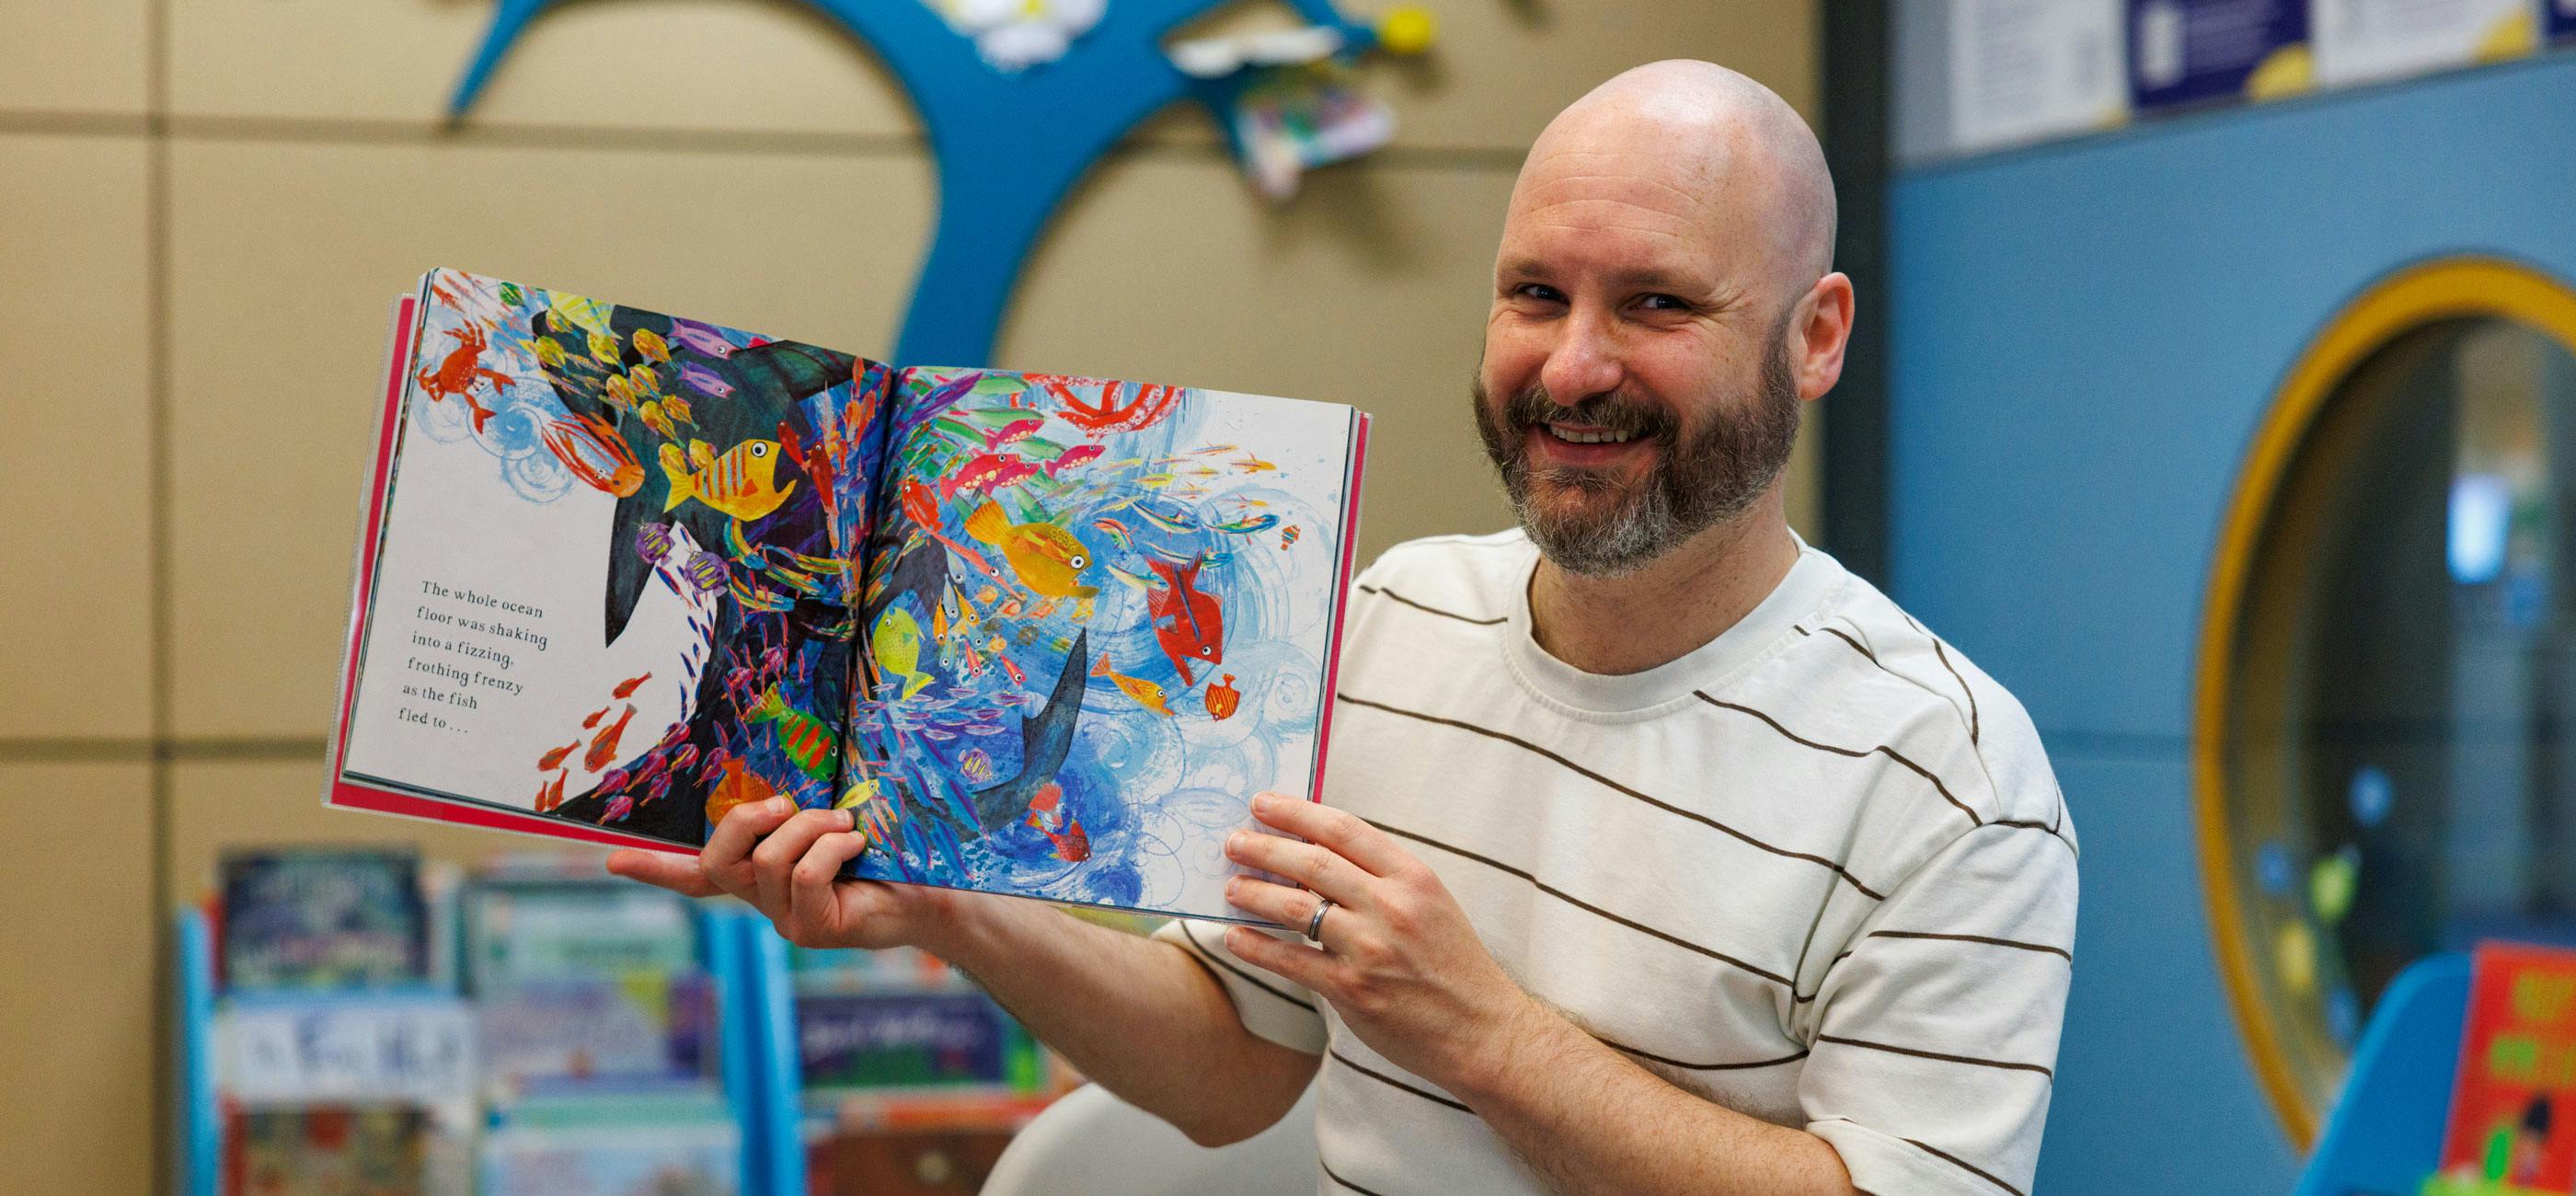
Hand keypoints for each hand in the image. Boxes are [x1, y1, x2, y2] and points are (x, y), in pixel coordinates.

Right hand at [606, 796, 960, 950]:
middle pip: (719, 860)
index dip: (655, 868)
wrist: (934, 888)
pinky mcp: (811, 929)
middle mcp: (765, 901)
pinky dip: (832, 845)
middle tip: (787, 805)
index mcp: (762, 874)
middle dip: (747, 820)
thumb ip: (799, 810)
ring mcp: (785, 919)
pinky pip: (803, 873)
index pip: (697, 876)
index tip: (610, 861)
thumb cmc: (886, 848)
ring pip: (770, 859)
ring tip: (847, 826)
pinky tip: (857, 845)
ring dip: (812, 826)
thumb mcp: (832, 819)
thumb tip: (781, 788)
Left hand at [1220, 792, 1540, 1092]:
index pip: (1344, 829)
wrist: (1481, 1029)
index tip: (1263, 804)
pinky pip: (1292, 961)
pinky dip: (1257, 947)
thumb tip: (1313, 858)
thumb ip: (1380, 878)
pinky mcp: (1354, 990)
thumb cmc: (1452, 963)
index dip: (1297, 812)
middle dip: (1264, 847)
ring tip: (1230, 886)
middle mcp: (1392, 906)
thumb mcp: (1429, 904)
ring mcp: (1372, 948)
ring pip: (1296, 907)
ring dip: (1254, 892)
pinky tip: (1235, 937)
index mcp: (1412, 876)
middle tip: (1232, 841)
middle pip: (1313, 861)